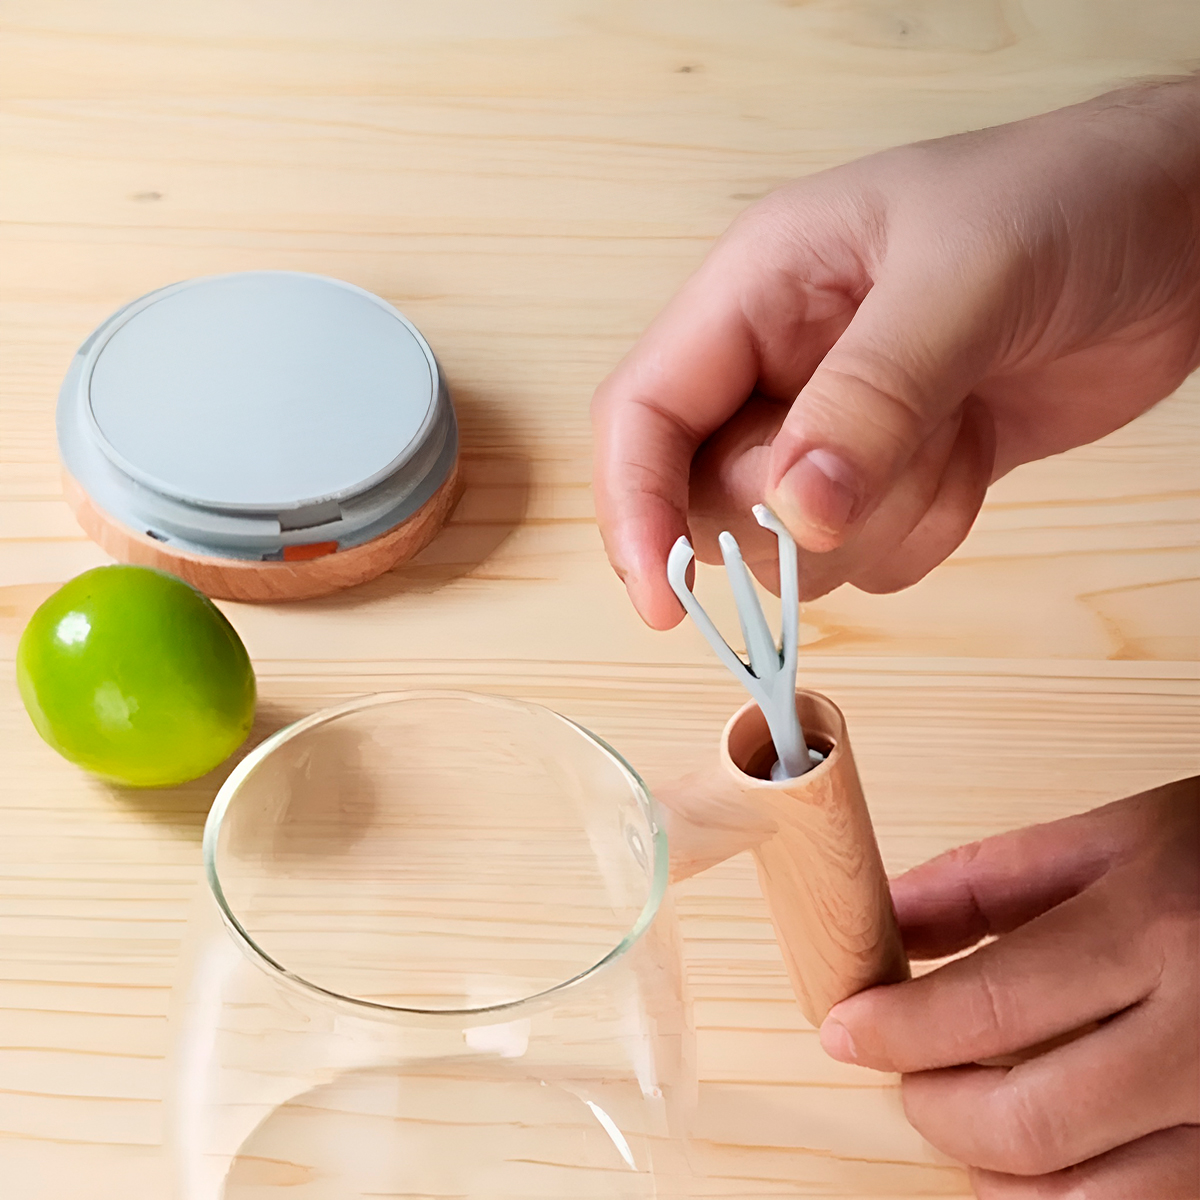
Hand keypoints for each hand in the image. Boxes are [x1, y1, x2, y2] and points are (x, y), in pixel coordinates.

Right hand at [592, 77, 1199, 627]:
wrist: (1182, 233)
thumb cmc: (1070, 202)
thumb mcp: (964, 280)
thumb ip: (870, 397)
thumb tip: (796, 513)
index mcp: (754, 291)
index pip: (643, 412)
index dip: (634, 508)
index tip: (663, 599)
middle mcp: (775, 365)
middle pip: (708, 495)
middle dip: (792, 513)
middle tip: (888, 461)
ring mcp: (833, 426)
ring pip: (788, 541)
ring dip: (874, 521)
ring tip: (951, 434)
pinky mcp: (890, 472)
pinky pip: (867, 555)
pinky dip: (924, 529)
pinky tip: (973, 453)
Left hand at [819, 778, 1199, 1197]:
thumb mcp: (1112, 838)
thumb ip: (986, 882)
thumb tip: (883, 923)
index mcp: (1154, 930)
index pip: (994, 1004)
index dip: (899, 1028)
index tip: (844, 1027)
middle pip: (1033, 1121)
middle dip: (936, 1107)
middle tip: (902, 1073)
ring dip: (997, 1173)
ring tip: (963, 1118)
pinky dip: (1071, 1198)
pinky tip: (1042, 1157)